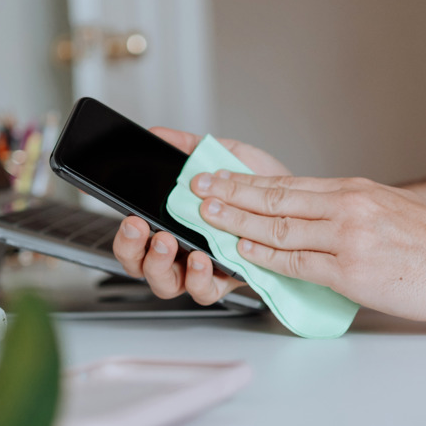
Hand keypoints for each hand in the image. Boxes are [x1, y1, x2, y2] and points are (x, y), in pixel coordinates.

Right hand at [112, 127, 290, 304]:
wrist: (300, 202)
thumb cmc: (260, 185)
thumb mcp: (222, 157)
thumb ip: (188, 147)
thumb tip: (158, 133)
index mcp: (173, 224)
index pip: (135, 237)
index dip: (125, 234)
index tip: (130, 216)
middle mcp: (182, 252)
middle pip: (141, 266)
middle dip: (134, 250)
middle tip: (142, 228)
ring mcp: (202, 270)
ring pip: (167, 285)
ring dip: (162, 266)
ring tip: (170, 242)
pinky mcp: (227, 281)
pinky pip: (205, 291)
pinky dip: (200, 278)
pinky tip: (204, 258)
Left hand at [190, 171, 425, 323]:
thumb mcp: (386, 209)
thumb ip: (343, 211)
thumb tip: (306, 218)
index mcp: (352, 191)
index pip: (286, 184)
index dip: (246, 181)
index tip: (218, 177)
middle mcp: (346, 207)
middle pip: (275, 198)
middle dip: (230, 193)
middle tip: (197, 189)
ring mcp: (347, 238)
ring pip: (279, 227)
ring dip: (237, 220)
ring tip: (208, 214)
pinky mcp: (350, 271)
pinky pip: (297, 262)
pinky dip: (265, 255)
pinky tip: (243, 249)